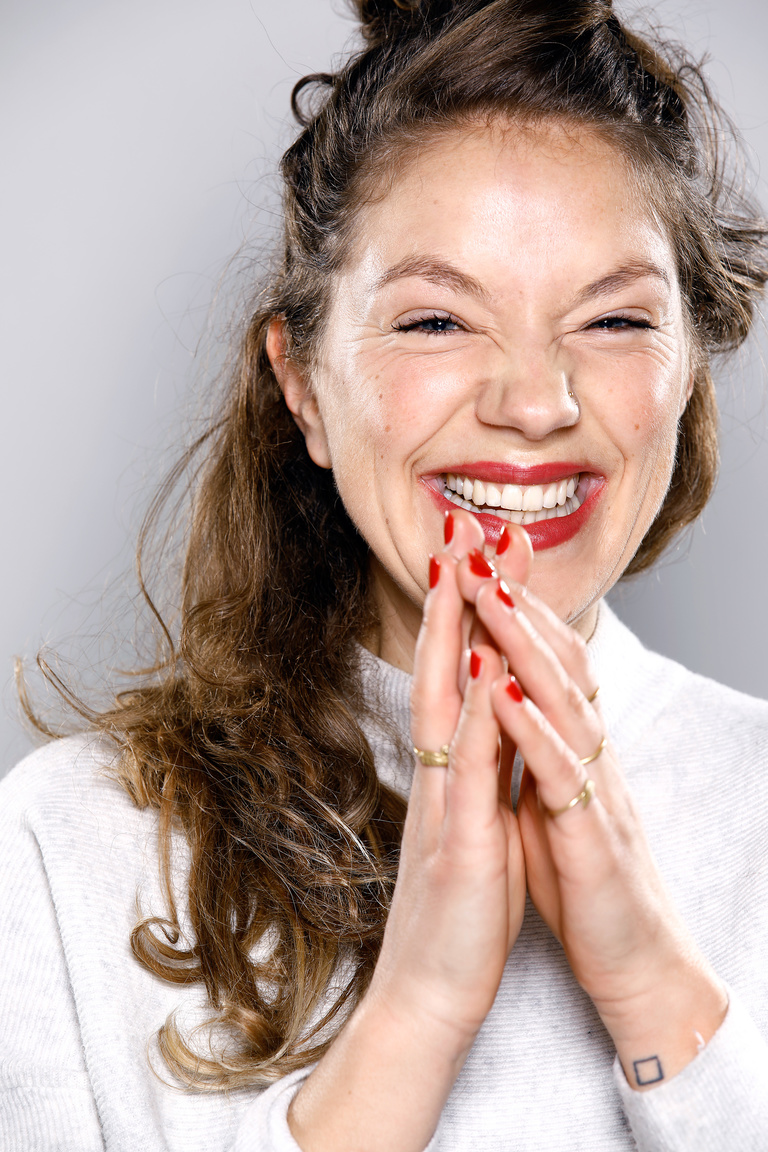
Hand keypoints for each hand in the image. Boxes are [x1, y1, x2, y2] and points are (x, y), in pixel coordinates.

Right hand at [288, 512, 529, 1151]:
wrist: (429, 995)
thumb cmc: (459, 911)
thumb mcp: (475, 823)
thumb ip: (481, 769)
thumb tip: (495, 718)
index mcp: (449, 773)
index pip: (456, 675)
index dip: (465, 611)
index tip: (477, 552)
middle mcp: (439, 776)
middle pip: (442, 668)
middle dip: (453, 594)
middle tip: (460, 525)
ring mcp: (443, 805)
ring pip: (446, 704)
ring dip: (454, 633)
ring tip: (462, 567)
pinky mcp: (459, 847)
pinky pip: (469, 772)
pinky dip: (478, 716)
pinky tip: (484, 669)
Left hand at [453, 518, 726, 1086]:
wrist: (636, 962)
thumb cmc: (583, 880)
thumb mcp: (547, 799)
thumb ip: (529, 748)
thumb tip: (501, 699)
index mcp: (566, 745)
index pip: (538, 658)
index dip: (508, 603)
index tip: (474, 551)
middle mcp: (584, 753)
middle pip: (552, 659)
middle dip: (512, 595)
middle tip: (478, 537)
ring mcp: (592, 790)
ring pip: (560, 700)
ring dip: (522, 642)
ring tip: (487, 590)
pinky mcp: (590, 837)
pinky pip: (560, 774)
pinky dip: (530, 728)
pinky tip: (503, 692)